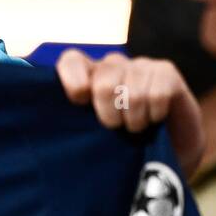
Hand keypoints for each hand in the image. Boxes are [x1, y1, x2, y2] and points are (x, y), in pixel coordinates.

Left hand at [56, 49, 205, 176]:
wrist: (170, 154)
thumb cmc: (124, 149)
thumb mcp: (92, 138)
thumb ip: (72, 126)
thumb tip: (45, 132)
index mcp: (88, 77)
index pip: (72, 61)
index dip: (73, 79)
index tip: (79, 102)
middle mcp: (112, 66)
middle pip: (103, 81)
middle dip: (109, 114)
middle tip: (116, 128)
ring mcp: (140, 66)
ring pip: (132, 91)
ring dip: (134, 119)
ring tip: (136, 127)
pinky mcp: (166, 71)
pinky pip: (157, 93)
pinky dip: (154, 114)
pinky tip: (155, 118)